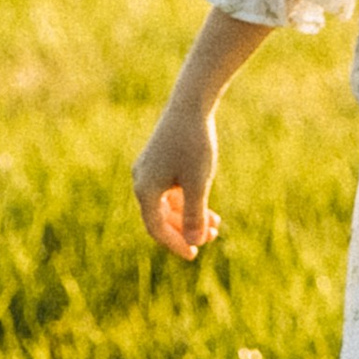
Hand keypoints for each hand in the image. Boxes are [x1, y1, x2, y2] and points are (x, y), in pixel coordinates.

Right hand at [134, 100, 221, 260]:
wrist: (191, 104)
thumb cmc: (194, 144)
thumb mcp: (198, 183)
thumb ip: (194, 214)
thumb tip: (194, 240)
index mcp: (145, 189)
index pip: (156, 228)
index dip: (175, 244)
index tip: (194, 254)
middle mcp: (142, 180)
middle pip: (160, 219)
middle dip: (186, 230)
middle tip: (213, 238)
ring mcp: (150, 170)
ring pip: (167, 205)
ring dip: (190, 216)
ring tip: (217, 224)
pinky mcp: (160, 160)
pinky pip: (171, 190)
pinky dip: (188, 200)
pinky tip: (209, 207)